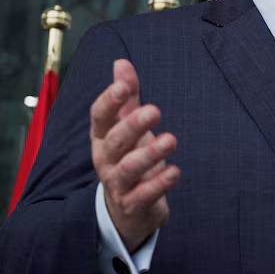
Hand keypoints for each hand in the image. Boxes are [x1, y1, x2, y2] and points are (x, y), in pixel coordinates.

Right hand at [90, 59, 178, 251]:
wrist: (126, 210)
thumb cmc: (128, 159)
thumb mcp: (125, 127)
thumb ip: (126, 97)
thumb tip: (121, 62)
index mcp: (102, 137)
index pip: (99, 117)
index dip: (110, 101)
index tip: (124, 86)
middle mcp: (106, 159)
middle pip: (115, 141)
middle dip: (133, 125)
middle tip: (155, 110)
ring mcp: (118, 184)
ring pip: (129, 168)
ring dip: (150, 154)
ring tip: (171, 140)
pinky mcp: (133, 204)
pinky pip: (145, 195)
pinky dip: (159, 184)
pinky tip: (175, 172)